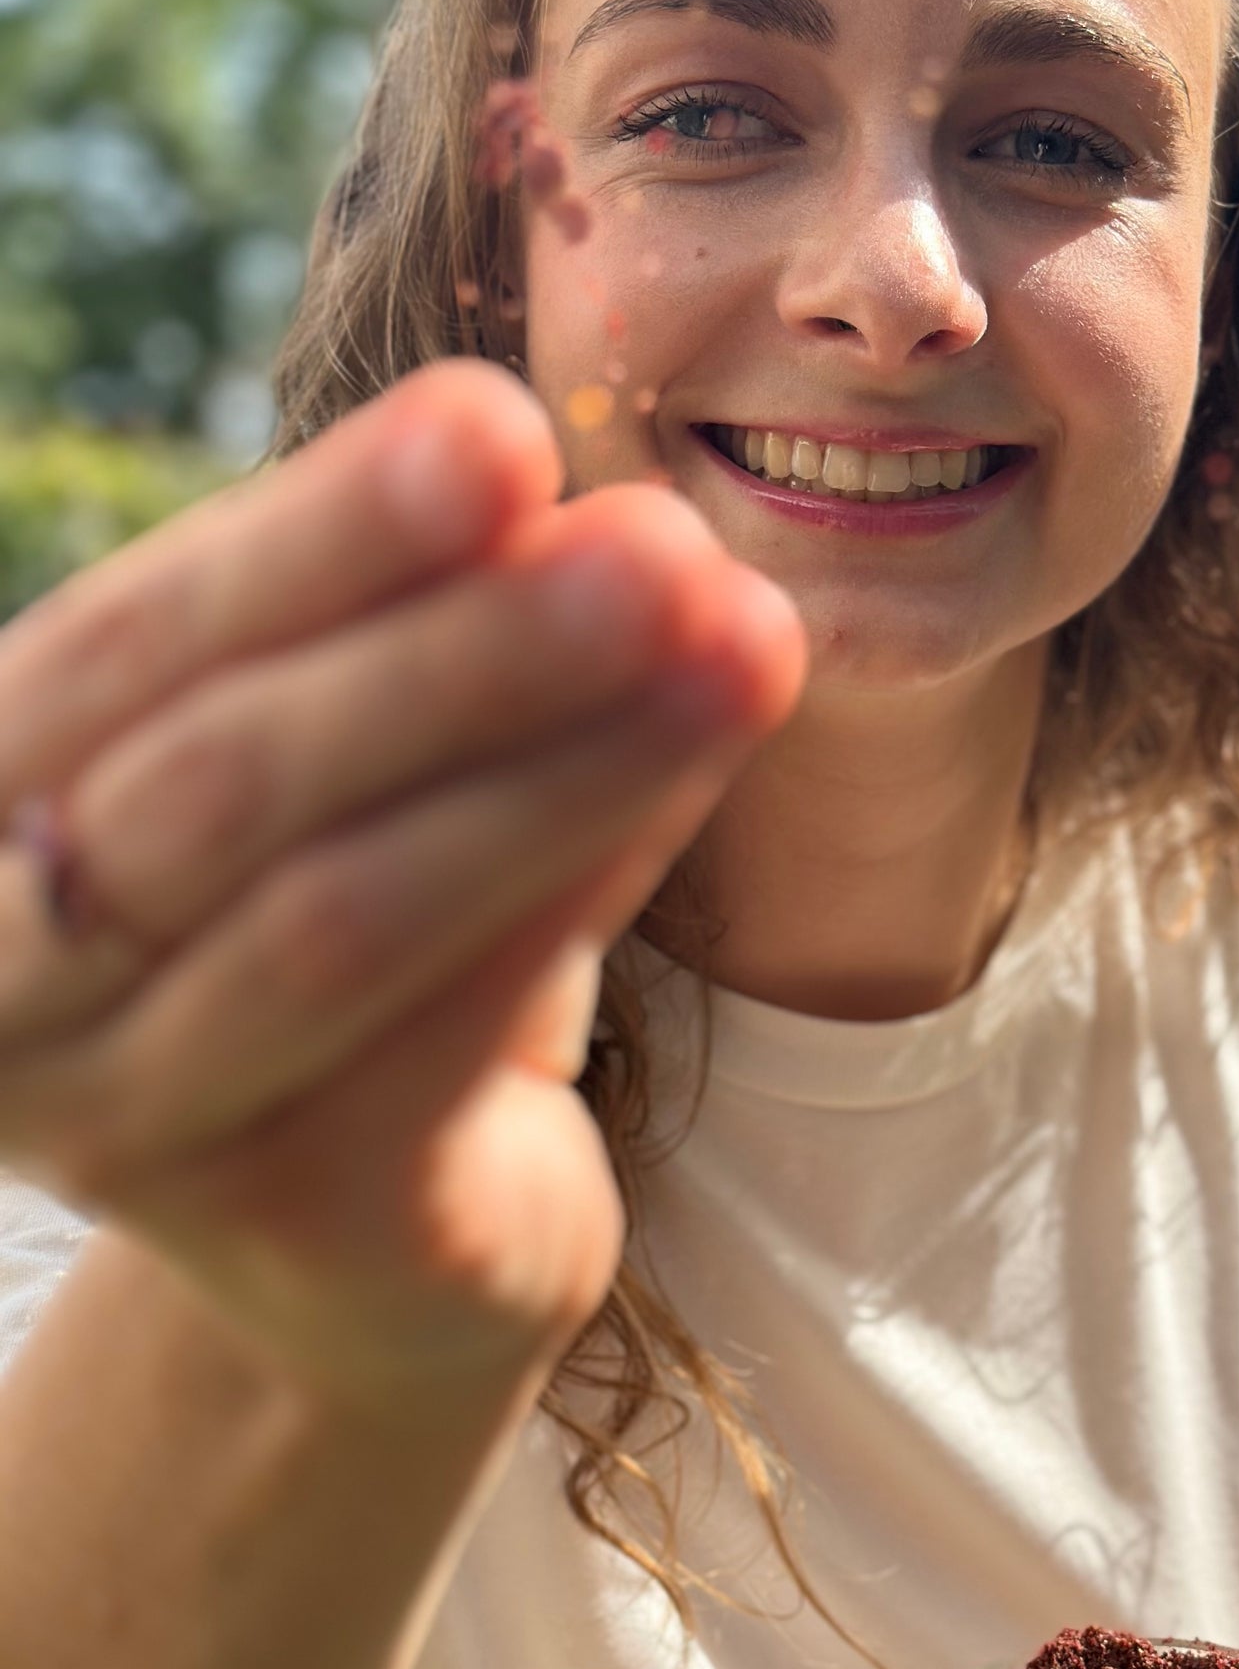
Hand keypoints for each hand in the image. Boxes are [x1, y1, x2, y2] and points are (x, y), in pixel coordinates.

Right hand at [0, 361, 803, 1405]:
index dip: (320, 534)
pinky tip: (692, 773)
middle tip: (657, 540)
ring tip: (735, 640)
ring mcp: (130, 1125)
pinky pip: (444, 1040)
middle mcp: (2, 989)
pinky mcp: (291, 1221)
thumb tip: (614, 519)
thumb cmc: (349, 960)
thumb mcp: (347, 777)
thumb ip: (422, 656)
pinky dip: (577, 888)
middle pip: (222, 778)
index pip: (129, 646)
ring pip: (343, 911)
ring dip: (557, 759)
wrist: (384, 1245)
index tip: (506, 424)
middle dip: (457, 645)